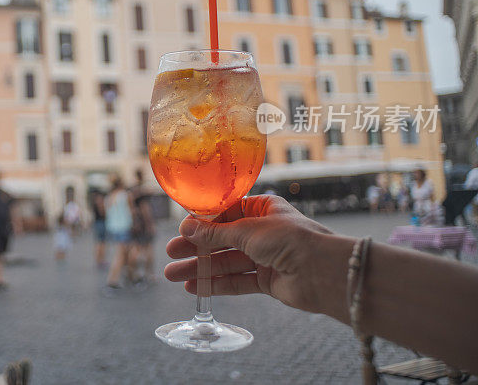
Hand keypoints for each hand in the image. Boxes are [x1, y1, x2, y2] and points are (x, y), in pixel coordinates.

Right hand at [164, 195, 340, 315]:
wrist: (325, 273)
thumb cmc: (292, 239)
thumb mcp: (248, 230)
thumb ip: (216, 233)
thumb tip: (187, 230)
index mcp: (261, 208)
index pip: (224, 213)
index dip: (201, 223)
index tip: (180, 230)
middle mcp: (262, 231)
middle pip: (221, 239)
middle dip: (195, 248)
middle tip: (171, 254)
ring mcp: (265, 257)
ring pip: (225, 262)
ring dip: (200, 268)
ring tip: (173, 275)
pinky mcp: (266, 280)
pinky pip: (236, 281)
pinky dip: (216, 284)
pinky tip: (195, 287)